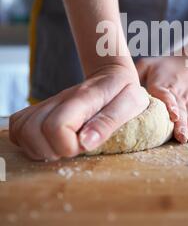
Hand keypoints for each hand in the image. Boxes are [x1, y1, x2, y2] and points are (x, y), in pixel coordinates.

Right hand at [9, 63, 148, 160]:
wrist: (111, 74)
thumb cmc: (124, 91)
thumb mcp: (131, 103)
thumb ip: (109, 122)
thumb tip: (85, 143)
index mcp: (82, 98)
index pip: (56, 126)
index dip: (67, 146)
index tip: (84, 146)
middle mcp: (59, 99)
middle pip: (31, 131)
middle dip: (51, 151)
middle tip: (72, 148)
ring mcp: (47, 103)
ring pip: (20, 130)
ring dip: (38, 148)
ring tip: (62, 146)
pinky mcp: (40, 109)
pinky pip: (18, 127)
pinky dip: (28, 141)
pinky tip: (50, 142)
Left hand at [136, 56, 187, 143]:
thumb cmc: (165, 65)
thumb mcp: (149, 64)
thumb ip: (136, 74)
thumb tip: (120, 87)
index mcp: (162, 84)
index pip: (165, 94)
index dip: (169, 104)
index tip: (173, 115)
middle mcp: (177, 92)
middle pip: (180, 109)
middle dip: (181, 124)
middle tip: (181, 137)